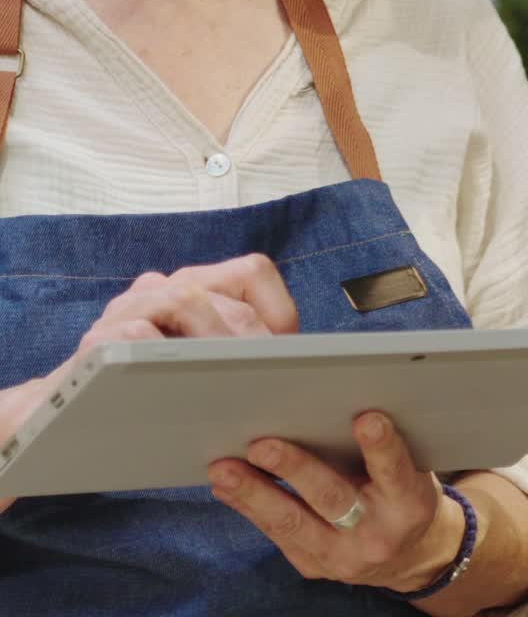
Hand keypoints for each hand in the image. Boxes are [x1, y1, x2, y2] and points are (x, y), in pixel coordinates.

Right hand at [0, 254, 296, 513]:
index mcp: (193, 287)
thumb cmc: (146, 396)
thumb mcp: (198, 372)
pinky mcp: (97, 341)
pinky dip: (162, 358)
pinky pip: (137, 333)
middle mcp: (161, 288)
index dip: (278, 312)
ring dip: (215, 346)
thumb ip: (238, 360)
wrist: (61, 420)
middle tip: (265, 388)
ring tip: (230, 386)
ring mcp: (127, 310)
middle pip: (226, 299)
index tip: (288, 357)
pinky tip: (176, 390)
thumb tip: (300, 375)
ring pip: (185, 299)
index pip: (251, 272)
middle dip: (253, 347)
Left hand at [208, 411, 467, 592]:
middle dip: (293, 469)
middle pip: (331, 498)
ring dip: (253, 493)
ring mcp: (342, 557)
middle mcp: (376, 535)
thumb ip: (381, 443)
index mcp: (408, 503)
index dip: (380, 446)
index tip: (366, 418)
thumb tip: (329, 398)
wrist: (411, 555)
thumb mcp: (411, 466)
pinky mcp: (314, 566)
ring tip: (223, 469)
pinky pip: (276, 535)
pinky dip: (248, 507)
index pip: (393, 470)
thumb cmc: (403, 489)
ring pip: (292, 523)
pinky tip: (225, 487)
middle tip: (261, 445)